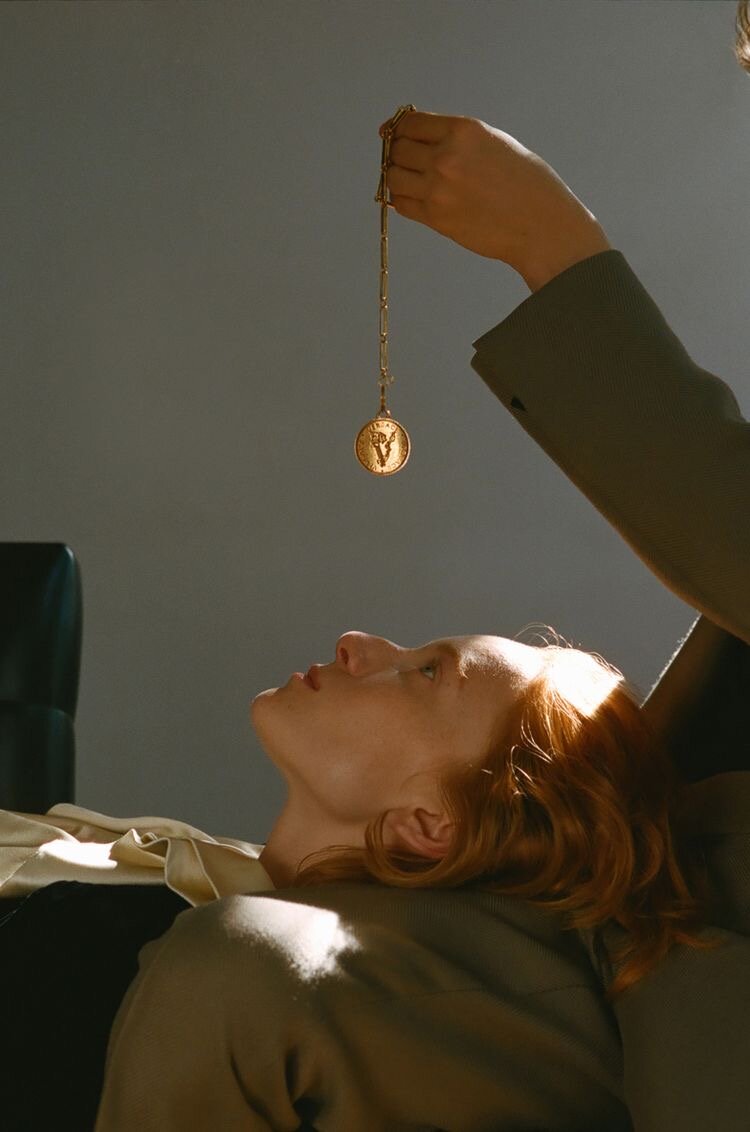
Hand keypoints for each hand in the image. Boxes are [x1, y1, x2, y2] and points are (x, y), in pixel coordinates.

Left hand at [379, 110, 609, 288]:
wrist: (540, 226)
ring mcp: (437, 189)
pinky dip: (402, 200)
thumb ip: (458, 138)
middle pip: (397, 149)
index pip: (410, 123)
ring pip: (393, 177)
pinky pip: (402, 204)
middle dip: (397, 153)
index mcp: (463, 131)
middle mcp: (446, 157)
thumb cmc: (527, 185)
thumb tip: (424, 137)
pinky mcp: (436, 218)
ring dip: (398, 177)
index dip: (400, 129)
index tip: (396, 134)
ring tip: (410, 181)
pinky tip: (414, 198)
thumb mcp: (495, 142)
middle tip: (405, 160)